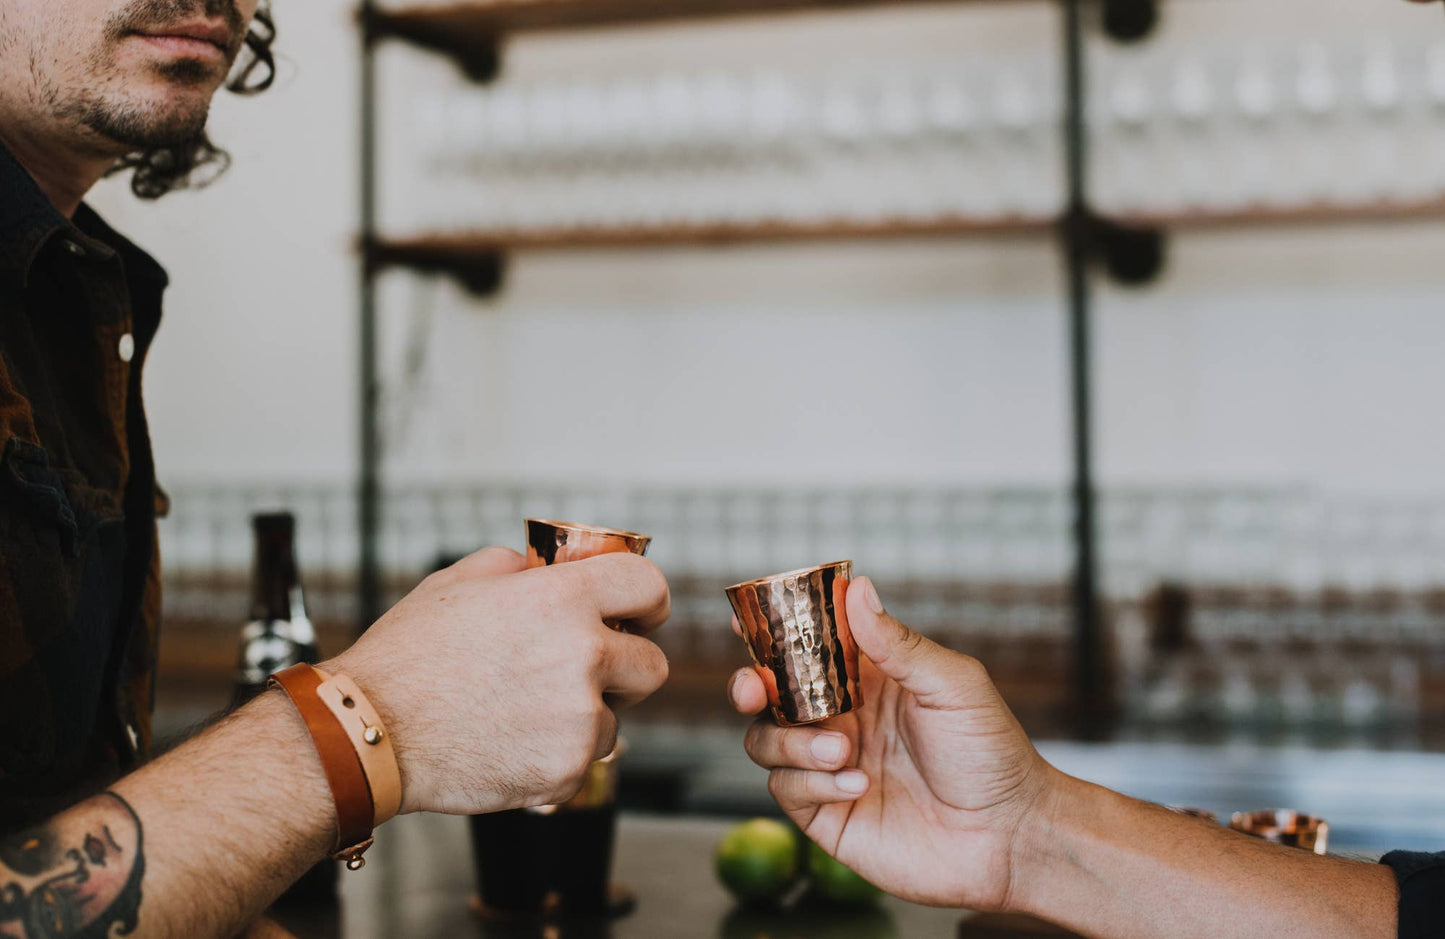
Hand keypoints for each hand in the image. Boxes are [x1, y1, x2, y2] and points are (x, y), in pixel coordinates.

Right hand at [332, 546, 669, 815]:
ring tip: (522, 715)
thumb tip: (545, 570)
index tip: (639, 616)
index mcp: (562, 598)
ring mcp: (578, 716)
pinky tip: (511, 745)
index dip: (647, 603)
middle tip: (583, 675)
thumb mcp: (459, 582)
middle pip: (652, 664)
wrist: (366, 732)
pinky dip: (557, 758)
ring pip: (616, 718)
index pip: (650, 585)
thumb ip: (518, 569)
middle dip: (625, 670)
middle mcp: (582, 653)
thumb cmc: (407, 657)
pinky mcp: (566, 769)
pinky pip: (585, 761)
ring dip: (584, 719)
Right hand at [729, 577, 1056, 910]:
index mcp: (865, 680)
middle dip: (748, 685)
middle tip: (753, 688)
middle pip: (768, 695)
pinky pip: (787, 790)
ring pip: (766, 741)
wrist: (1009, 837)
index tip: (740, 617)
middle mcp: (840, 720)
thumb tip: (859, 589)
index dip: (769, 632)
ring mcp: (830, 767)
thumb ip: (899, 643)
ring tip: (839, 750)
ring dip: (791, 741)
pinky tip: (857, 784)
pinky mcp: (827, 814)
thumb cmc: (992, 753)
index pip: (805, 648)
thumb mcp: (953, 685)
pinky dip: (813, 783)